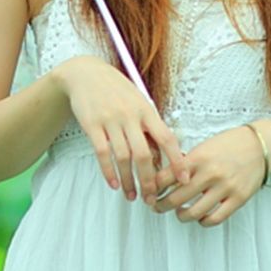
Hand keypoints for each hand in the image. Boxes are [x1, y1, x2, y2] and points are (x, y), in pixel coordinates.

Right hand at [54, 55, 189, 204]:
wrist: (86, 73)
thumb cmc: (117, 90)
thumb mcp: (138, 100)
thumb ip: (149, 125)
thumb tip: (162, 154)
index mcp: (146, 109)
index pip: (166, 138)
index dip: (176, 160)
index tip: (184, 179)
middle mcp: (130, 115)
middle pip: (143, 153)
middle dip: (149, 179)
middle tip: (152, 197)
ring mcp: (110, 120)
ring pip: (122, 157)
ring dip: (128, 180)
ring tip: (132, 195)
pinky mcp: (92, 125)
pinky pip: (102, 153)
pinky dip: (108, 172)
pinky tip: (114, 184)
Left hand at [145, 123, 267, 226]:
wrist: (261, 145)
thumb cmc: (231, 144)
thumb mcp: (205, 145)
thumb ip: (187, 161)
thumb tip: (166, 177)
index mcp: (199, 157)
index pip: (167, 177)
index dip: (153, 187)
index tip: (149, 191)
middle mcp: (210, 173)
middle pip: (176, 198)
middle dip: (161, 205)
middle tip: (156, 206)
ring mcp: (225, 188)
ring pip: (193, 212)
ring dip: (180, 215)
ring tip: (178, 212)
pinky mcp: (238, 199)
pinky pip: (214, 218)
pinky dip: (202, 221)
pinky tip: (199, 216)